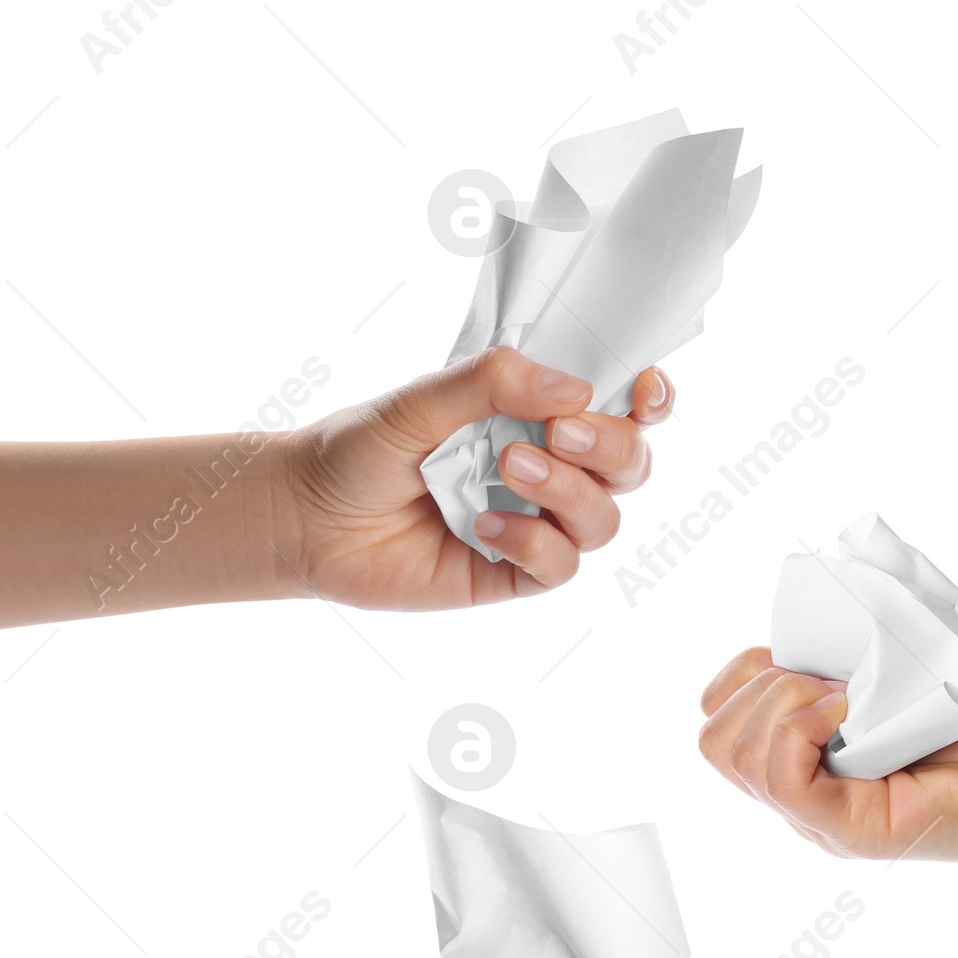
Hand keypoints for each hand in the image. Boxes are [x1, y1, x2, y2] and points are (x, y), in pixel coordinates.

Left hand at [283, 348, 673, 608]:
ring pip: (604, 519)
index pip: (618, 405)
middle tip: (559, 430)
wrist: (308, 520)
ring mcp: (533, 523)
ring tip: (508, 468)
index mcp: (534, 413)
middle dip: (610, 446)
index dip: (648, 399)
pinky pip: (561, 567)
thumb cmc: (360, 450)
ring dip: (568, 492)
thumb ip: (493, 383)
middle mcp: (546, 467)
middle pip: (629, 464)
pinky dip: (534, 544)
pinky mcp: (512, 575)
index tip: (643, 391)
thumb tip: (573, 389)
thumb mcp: (422, 399)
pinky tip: (485, 527)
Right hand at [699, 650, 957, 861]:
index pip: (718, 715)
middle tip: (834, 678)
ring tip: (846, 694)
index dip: (745, 671)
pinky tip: (849, 709)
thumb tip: (834, 569)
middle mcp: (803, 794)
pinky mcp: (848, 834)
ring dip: (781, 699)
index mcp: (803, 754)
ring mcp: (820, 819)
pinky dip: (801, 726)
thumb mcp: (905, 650)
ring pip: (734, 755)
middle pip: (713, 738)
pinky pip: (781, 777)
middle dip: (757, 684)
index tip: (807, 652)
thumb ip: (858, 625)